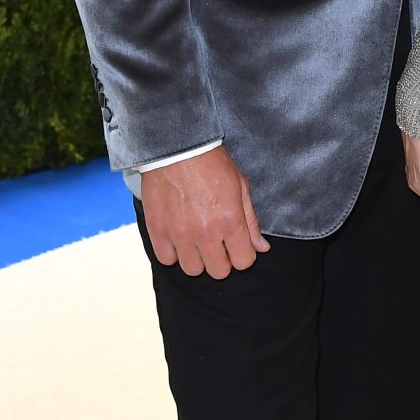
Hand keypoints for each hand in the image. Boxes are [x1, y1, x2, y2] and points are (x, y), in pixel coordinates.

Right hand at [140, 145, 269, 277]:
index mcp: (230, 221)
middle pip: (219, 272)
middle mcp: (206, 232)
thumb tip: (261, 248)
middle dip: (222, 261)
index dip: (243, 255)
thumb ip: (251, 222)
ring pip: (193, 270)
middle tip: (218, 244)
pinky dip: (173, 253)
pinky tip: (178, 237)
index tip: (237, 245)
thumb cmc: (212, 164)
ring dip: (197, 259)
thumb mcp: (240, 187)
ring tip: (197, 241)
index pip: (244, 262)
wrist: (177, 147)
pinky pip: (167, 259)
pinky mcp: (158, 230)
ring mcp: (180, 233)